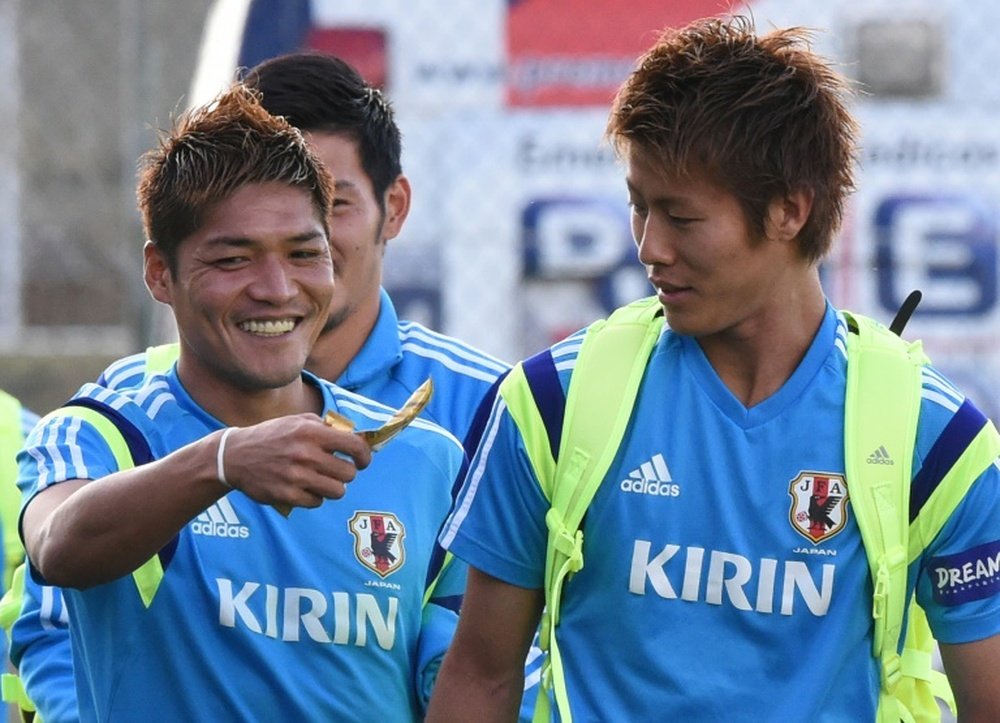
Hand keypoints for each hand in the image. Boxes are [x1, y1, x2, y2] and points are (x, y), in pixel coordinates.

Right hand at [216, 414, 371, 509]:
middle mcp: (305, 454)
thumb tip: (356, 437)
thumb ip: (326, 427)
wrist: (235, 456)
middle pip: (348, 473)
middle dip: (346, 473)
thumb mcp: (297, 421)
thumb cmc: (272, 436)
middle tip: (337, 470)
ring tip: (323, 480)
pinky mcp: (287, 495)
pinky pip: (317, 502)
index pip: (354, 446)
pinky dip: (315, 497)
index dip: (364, 456)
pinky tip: (306, 488)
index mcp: (311, 432)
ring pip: (337, 491)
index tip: (363, 461)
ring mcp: (296, 477)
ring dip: (333, 487)